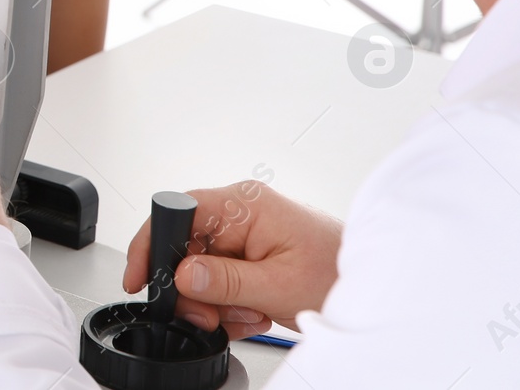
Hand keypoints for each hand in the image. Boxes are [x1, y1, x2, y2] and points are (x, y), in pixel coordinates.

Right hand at [122, 181, 341, 336]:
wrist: (379, 289)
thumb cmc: (340, 275)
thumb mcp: (277, 284)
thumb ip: (224, 280)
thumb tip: (181, 274)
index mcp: (246, 204)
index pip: (178, 211)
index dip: (152, 243)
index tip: (141, 278)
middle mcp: (243, 210)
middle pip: (186, 246)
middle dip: (194, 288)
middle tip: (212, 315)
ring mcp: (248, 231)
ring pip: (201, 268)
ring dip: (217, 301)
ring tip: (251, 313)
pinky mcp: (253, 251)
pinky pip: (221, 276)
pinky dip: (230, 303)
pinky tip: (254, 312)